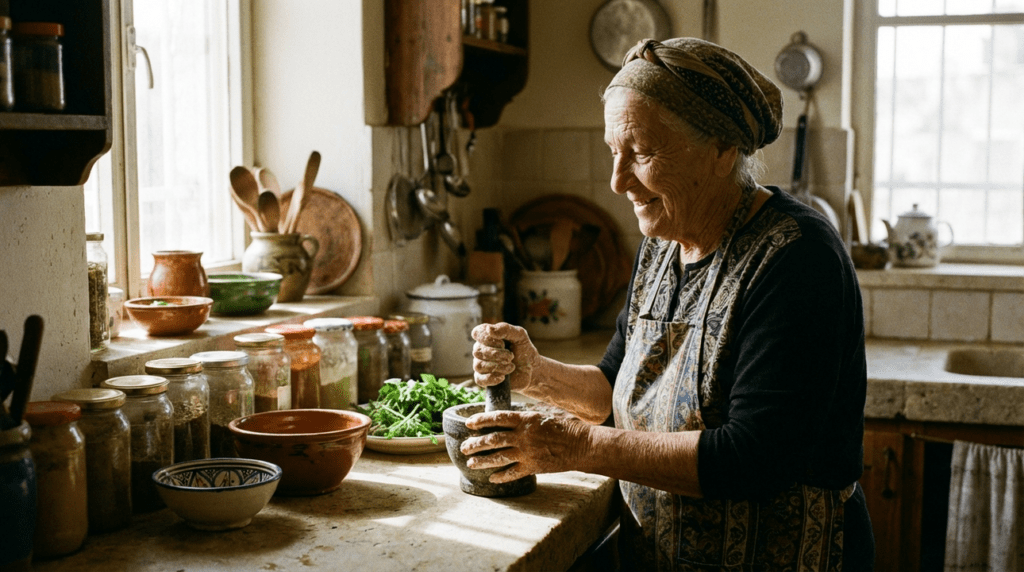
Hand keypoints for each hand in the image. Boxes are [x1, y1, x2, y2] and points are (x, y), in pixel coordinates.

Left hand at [460, 409, 588, 482]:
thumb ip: (524, 419)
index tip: (469, 423)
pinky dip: (501, 476)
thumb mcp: (542, 415)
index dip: (481, 420)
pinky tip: (492, 478)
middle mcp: (523, 436)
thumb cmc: (563, 427)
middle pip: (493, 439)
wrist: (581, 445)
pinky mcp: (533, 467)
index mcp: (525, 420)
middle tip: (464, 447)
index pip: (497, 418)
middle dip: (476, 444)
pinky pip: (513, 473)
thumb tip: (506, 419)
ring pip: (499, 458)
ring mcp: (527, 453)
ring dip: (482, 461)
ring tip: (471, 463)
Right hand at [471, 322, 539, 390]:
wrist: (531, 370)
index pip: (477, 333)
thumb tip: (488, 329)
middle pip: (478, 351)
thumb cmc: (523, 350)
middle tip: (511, 356)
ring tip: (511, 366)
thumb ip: (505, 329)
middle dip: (497, 354)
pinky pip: (479, 379)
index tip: (502, 343)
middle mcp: (481, 349)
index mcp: (487, 336)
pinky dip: (491, 378)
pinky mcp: (484, 379)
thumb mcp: (520, 336)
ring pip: (479, 366)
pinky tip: (503, 377)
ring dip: (498, 366)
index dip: (488, 338)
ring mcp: (481, 364)